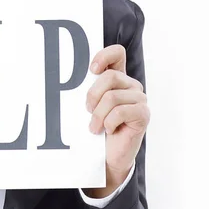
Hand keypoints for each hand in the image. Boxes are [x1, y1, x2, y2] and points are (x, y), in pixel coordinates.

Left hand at [83, 44, 149, 197]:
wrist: (108, 155)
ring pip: (112, 97)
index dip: (104, 56)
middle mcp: (131, 85)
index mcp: (118, 77)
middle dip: (93, 95)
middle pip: (110, 76)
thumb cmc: (96, 126)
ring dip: (98, 115)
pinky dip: (109, 122)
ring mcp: (139, 99)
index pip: (117, 53)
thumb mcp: (89, 104)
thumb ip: (87, 88)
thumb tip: (65, 75)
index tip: (91, 70)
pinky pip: (120, 112)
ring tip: (94, 126)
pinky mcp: (143, 114)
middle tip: (87, 110)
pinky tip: (108, 130)